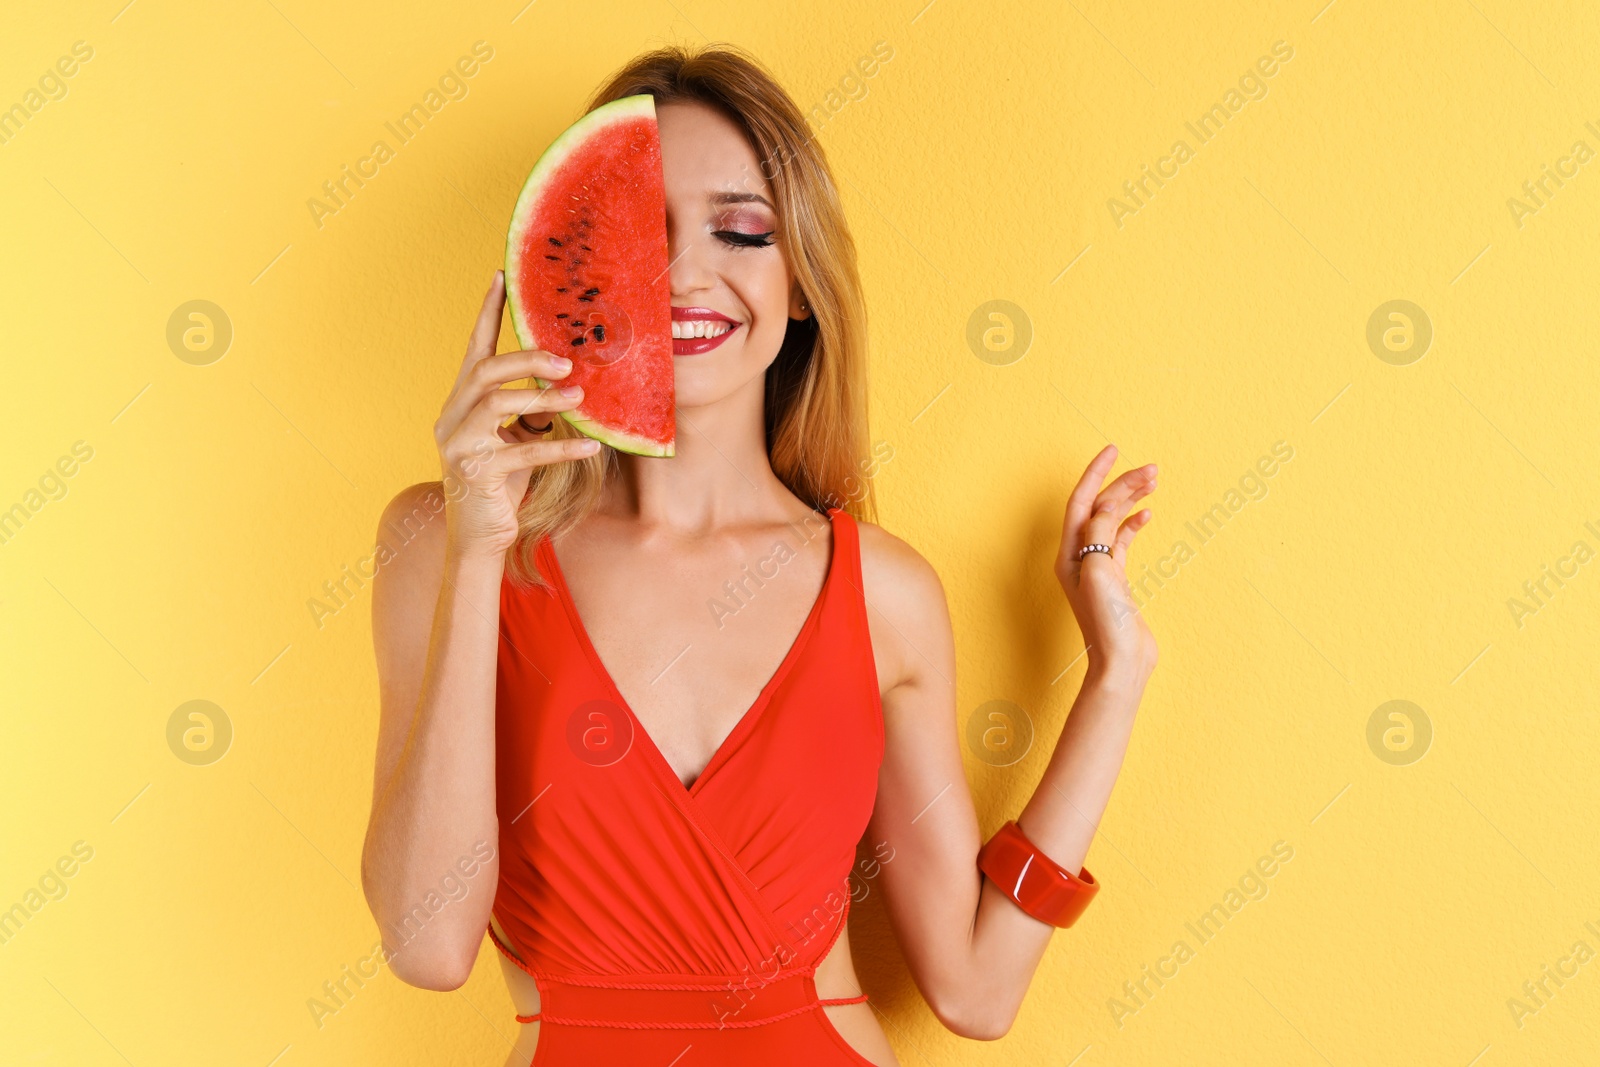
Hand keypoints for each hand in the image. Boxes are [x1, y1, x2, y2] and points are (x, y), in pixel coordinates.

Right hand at [434, 270, 599, 556]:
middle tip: (567, 362)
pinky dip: (559, 447)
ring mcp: (459, 445)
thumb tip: (567, 389)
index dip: (488, 313)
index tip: (501, 277)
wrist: (478, 536)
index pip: (475, 349)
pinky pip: (522, 452)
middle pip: (486, 370)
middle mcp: (452, 417)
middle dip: (527, 360)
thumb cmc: (500, 484)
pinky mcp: (475, 473)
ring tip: (579, 399)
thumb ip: (531, 412)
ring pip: (497, 404)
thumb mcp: (516, 440)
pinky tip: (590, 447)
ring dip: (542, 398)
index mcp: (461, 403)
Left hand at [1054, 444, 1157, 682]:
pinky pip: (1121, 542)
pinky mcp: (1115, 579)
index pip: (1080, 502)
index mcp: (1069, 554)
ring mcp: (1097, 568)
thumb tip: (1103, 510)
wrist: (1122, 662)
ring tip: (1154, 481)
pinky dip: (1133, 524)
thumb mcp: (1099, 572)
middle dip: (1121, 484)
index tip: (1113, 450)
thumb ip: (1098, 535)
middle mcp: (1078, 557)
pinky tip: (1147, 514)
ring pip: (1112, 521)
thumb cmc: (1107, 623)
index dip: (1095, 473)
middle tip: (1151, 469)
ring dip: (1131, 500)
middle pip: (1098, 508)